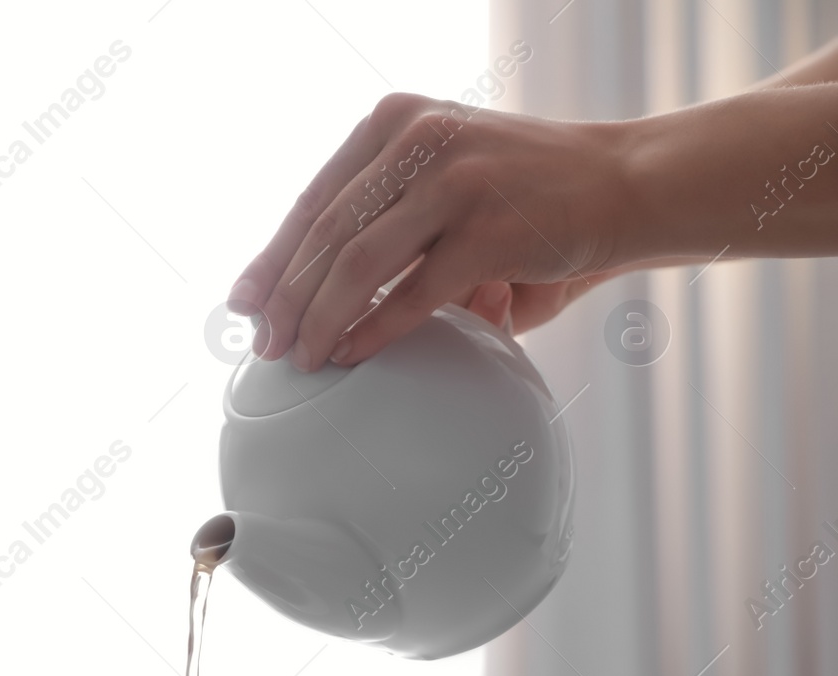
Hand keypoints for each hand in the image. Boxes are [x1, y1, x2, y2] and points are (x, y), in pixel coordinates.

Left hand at [228, 93, 631, 369]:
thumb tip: (301, 293)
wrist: (627, 185)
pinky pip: (411, 294)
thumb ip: (383, 219)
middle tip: (267, 345)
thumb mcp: (441, 180)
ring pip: (356, 265)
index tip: (244, 303)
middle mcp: (420, 139)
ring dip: (320, 320)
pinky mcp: (489, 229)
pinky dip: (374, 330)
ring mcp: (455, 181)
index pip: (314, 200)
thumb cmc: (524, 196)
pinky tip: (351, 354)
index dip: (273, 258)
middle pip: (325, 235)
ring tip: (304, 358)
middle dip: (287, 300)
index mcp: (396, 122)